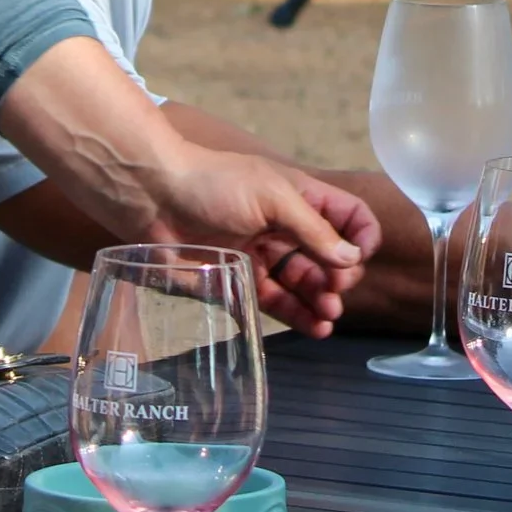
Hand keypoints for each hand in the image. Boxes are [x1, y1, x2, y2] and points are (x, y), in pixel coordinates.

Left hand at [147, 148, 381, 339]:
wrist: (151, 197)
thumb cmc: (211, 184)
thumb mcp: (270, 195)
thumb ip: (312, 228)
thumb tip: (352, 259)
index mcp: (297, 197)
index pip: (348, 217)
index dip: (360, 238)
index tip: (355, 258)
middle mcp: (284, 226)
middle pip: (330, 257)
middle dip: (340, 277)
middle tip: (333, 291)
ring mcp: (262, 253)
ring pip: (305, 284)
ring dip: (323, 301)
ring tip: (327, 315)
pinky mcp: (239, 279)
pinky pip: (276, 303)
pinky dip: (298, 316)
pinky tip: (315, 327)